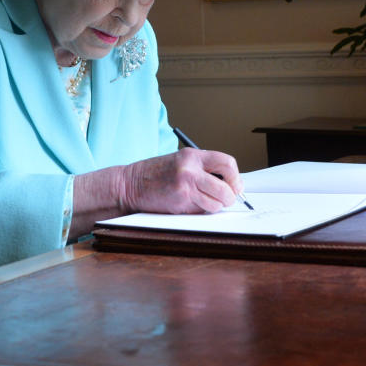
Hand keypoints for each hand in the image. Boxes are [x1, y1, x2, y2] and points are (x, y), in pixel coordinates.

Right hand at [121, 148, 241, 213]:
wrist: (130, 185)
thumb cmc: (156, 175)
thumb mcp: (182, 163)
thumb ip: (204, 170)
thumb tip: (232, 185)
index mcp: (193, 155)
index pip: (227, 163)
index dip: (235, 177)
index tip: (235, 185)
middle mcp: (190, 169)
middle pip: (227, 186)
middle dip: (231, 196)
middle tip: (227, 199)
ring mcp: (185, 186)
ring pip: (217, 202)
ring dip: (215, 206)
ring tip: (204, 202)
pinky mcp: (180, 202)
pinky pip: (203, 210)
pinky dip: (201, 210)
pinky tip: (189, 204)